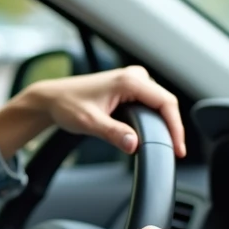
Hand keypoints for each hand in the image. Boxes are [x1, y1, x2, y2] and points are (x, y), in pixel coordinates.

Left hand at [0, 66, 186, 159]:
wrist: (51, 99)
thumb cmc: (66, 105)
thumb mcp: (89, 123)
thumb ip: (113, 133)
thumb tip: (134, 144)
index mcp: (128, 80)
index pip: (166, 103)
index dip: (176, 126)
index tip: (178, 147)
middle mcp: (133, 76)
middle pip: (166, 103)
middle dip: (173, 127)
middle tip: (174, 151)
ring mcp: (132, 80)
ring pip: (159, 103)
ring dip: (164, 123)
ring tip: (167, 145)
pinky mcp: (128, 88)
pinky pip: (150, 103)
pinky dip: (155, 119)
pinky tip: (153, 134)